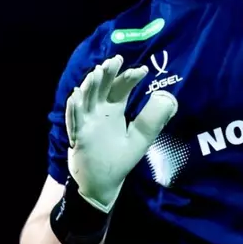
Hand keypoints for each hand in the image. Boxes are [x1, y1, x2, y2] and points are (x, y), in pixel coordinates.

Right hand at [65, 55, 178, 212]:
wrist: (102, 184)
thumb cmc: (119, 160)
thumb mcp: (140, 139)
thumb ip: (152, 120)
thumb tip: (167, 98)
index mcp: (114, 110)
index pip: (121, 88)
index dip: (129, 77)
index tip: (142, 70)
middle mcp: (99, 112)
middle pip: (102, 88)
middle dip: (107, 74)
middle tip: (115, 60)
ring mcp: (87, 122)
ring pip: (86, 99)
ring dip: (90, 85)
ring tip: (97, 72)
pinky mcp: (78, 135)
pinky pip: (75, 119)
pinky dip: (75, 107)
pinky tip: (77, 94)